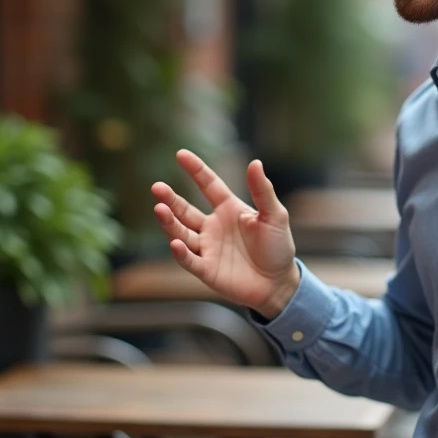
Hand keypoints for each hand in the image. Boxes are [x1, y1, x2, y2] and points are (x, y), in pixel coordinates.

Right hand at [152, 150, 299, 318]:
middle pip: (185, 210)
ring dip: (170, 223)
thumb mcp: (274, 215)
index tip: (181, 154)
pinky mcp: (207, 270)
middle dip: (170, 199)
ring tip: (159, 209)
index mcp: (228, 209)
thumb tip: (255, 162)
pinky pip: (189, 260)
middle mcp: (213, 227)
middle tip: (157, 187)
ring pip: (182, 233)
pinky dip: (180, 253)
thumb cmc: (278, 247)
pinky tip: (175, 242)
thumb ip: (262, 191)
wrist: (279, 283)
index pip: (208, 185)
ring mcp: (208, 248)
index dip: (195, 170)